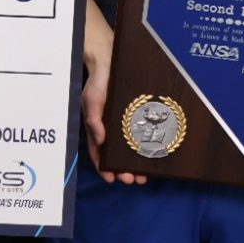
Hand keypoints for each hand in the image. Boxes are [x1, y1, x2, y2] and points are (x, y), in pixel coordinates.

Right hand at [82, 63, 144, 185]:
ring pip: (130, 148)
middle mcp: (110, 128)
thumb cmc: (97, 82)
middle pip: (116, 155)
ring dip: (135, 163)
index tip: (111, 179)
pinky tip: (152, 156)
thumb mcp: (91, 100)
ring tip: (143, 175)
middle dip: (122, 170)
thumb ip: (94, 119)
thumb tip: (100, 140)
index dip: (103, 167)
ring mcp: (124, 124)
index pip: (98, 152)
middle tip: (132, 180)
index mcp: (97, 127)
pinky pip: (141, 135)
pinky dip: (145, 147)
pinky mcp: (136, 117)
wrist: (110, 62)